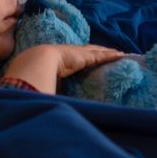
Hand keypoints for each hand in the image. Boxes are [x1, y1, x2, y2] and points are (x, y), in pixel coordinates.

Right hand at [4, 43, 124, 92]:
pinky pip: (102, 56)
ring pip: (98, 52)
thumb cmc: (35, 76)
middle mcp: (71, 54)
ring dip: (108, 53)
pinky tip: (121, 55)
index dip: (84, 58)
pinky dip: (112, 55)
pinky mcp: (86, 57)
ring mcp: (79, 54)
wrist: (36, 64)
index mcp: (60, 60)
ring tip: (119, 54)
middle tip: (110, 53)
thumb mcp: (43, 84)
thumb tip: (50, 105)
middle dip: (99, 52)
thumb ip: (49, 91)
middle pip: (89, 52)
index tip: (89, 59)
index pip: (75, 59)